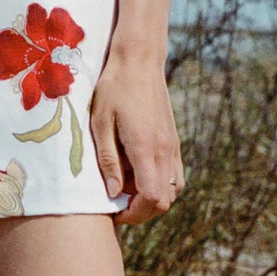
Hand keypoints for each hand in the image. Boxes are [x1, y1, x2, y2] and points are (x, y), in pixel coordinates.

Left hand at [89, 42, 183, 225]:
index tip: (114, 211)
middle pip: (165, 201)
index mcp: (145, 148)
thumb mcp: (100, 123)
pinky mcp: (174, 140)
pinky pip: (176, 175)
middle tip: (118, 203)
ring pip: (173, 190)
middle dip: (142, 211)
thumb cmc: (114, 88)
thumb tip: (114, 194)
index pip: (152, 199)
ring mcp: (173, 146)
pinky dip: (161, 183)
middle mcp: (165, 150)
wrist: (139, 61)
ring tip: (127, 187)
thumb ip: (108, 161)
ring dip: (153, 197)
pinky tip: (139, 172)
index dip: (135, 214)